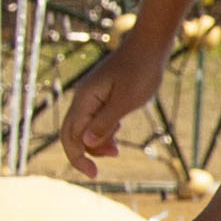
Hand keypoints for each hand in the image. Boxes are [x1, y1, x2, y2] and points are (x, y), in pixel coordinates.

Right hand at [58, 27, 177, 172]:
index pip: (71, 136)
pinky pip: (94, 119)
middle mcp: (83, 98)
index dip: (78, 158)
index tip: (94, 174)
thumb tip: (86, 142)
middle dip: (84, 153)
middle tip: (100, 168)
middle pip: (71, 134)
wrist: (149, 46)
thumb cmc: (141, 71)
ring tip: (117, 149)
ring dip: (96, 143)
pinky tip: (117, 131)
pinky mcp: (101, 96)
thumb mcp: (126, 100)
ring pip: (84, 128)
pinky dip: (103, 131)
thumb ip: (105, 122)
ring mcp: (91, 97)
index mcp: (85, 99)